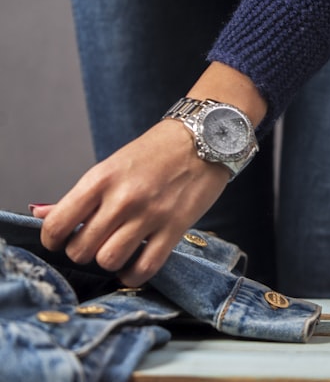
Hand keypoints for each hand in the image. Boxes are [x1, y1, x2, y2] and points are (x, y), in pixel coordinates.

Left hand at [38, 119, 229, 286]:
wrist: (205, 138)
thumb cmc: (156, 152)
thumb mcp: (112, 166)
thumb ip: (78, 196)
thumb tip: (40, 214)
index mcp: (101, 179)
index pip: (57, 224)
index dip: (53, 239)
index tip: (62, 239)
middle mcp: (123, 198)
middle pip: (81, 249)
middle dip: (83, 251)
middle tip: (95, 242)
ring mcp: (150, 215)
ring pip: (108, 260)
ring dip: (108, 261)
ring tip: (116, 250)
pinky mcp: (175, 228)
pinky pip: (145, 268)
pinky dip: (134, 274)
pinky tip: (134, 264)